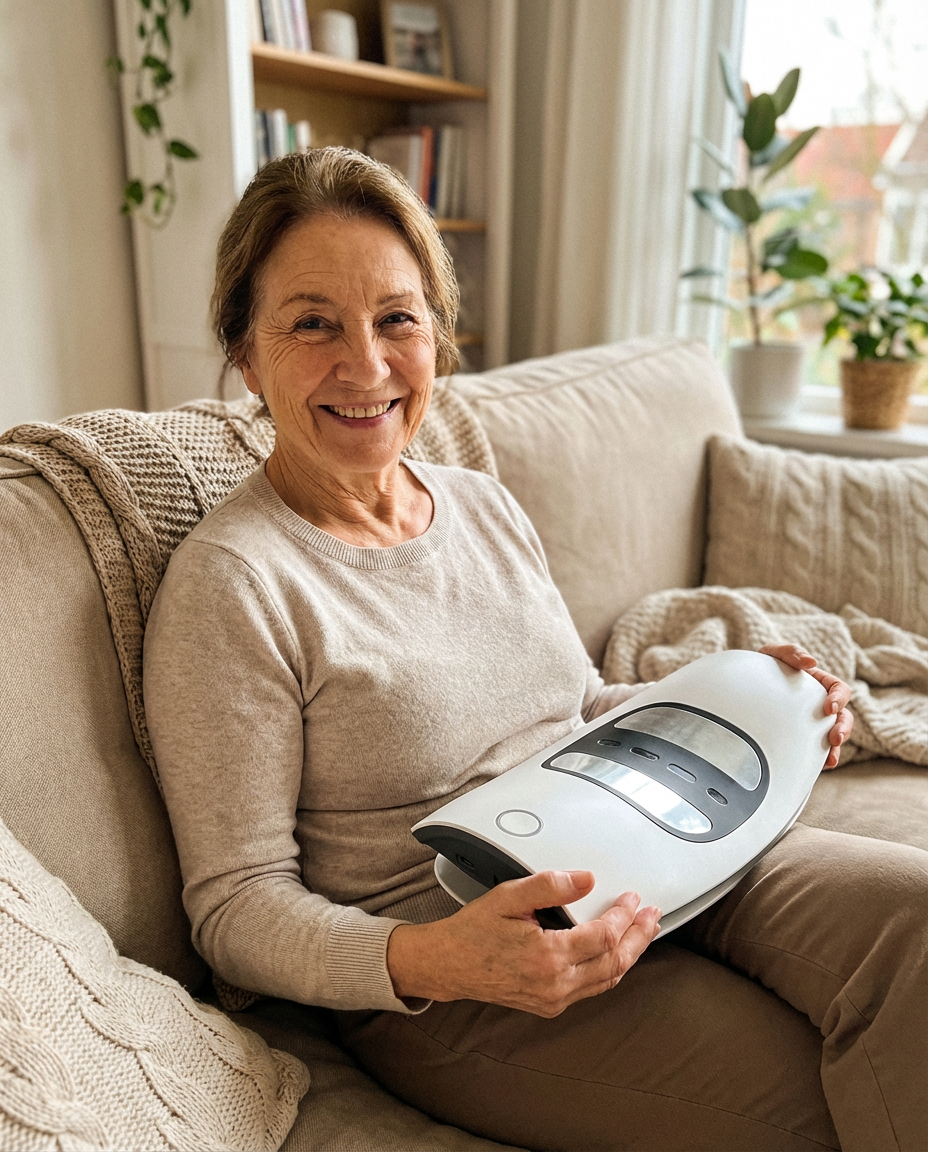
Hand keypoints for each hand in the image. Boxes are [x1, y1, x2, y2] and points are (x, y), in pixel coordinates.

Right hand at [387, 870, 660, 1016]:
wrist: (449, 965)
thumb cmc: (474, 931)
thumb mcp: (508, 896)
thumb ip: (549, 885)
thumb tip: (586, 879)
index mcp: (547, 956)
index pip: (603, 937)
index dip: (624, 916)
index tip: (632, 899)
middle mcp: (555, 984)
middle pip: (614, 962)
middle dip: (639, 937)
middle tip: (653, 917)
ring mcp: (554, 999)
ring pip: (607, 979)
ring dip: (630, 955)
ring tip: (644, 933)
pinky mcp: (550, 1005)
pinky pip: (592, 988)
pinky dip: (610, 969)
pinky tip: (616, 953)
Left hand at [759, 644, 853, 768]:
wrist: (743, 686)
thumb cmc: (763, 667)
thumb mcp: (773, 654)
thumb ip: (791, 653)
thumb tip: (810, 662)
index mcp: (819, 684)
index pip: (839, 689)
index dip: (839, 698)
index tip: (829, 707)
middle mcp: (820, 705)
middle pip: (843, 717)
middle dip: (843, 728)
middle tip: (835, 738)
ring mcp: (813, 723)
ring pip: (834, 737)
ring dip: (836, 748)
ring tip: (831, 759)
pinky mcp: (803, 738)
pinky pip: (817, 751)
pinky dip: (820, 759)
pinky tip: (818, 766)